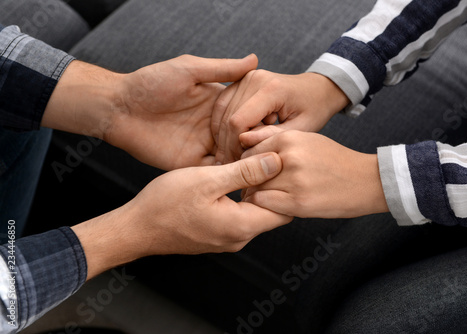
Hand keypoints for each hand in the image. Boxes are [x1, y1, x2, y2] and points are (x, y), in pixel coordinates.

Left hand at [43, 55, 258, 169]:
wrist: (120, 107)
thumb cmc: (151, 83)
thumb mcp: (190, 69)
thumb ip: (222, 69)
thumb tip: (254, 60)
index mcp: (216, 104)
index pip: (246, 114)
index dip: (261, 120)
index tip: (277, 125)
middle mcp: (212, 126)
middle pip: (242, 139)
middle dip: (257, 146)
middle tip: (276, 153)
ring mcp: (202, 146)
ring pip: (231, 157)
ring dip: (244, 162)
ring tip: (263, 168)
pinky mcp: (188, 163)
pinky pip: (212, 172)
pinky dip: (225, 174)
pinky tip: (240, 177)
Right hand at [71, 152, 291, 279]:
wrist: (136, 228)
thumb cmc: (165, 204)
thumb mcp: (207, 180)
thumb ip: (245, 172)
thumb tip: (276, 162)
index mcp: (242, 226)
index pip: (286, 209)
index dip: (285, 183)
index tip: (276, 161)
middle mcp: (240, 238)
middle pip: (273, 210)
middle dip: (272, 184)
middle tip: (263, 157)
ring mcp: (228, 238)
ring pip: (255, 211)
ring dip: (256, 189)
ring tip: (247, 163)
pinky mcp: (218, 234)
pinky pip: (240, 215)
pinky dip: (241, 196)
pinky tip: (232, 177)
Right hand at [211, 70, 349, 163]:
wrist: (317, 89)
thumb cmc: (314, 110)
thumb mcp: (301, 129)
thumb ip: (273, 136)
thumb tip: (243, 141)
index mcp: (272, 89)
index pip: (238, 121)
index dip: (235, 146)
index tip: (241, 164)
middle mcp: (255, 79)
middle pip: (227, 117)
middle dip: (228, 143)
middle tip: (235, 164)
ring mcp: (246, 77)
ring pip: (221, 111)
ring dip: (224, 134)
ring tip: (233, 154)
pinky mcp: (241, 80)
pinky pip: (223, 104)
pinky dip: (223, 123)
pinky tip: (231, 140)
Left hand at [240, 127, 387, 218]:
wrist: (366, 181)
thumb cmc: (333, 159)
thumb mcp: (305, 139)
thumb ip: (273, 138)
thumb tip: (242, 138)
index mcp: (289, 138)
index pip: (248, 151)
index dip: (247, 165)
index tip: (251, 173)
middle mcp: (289, 157)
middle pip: (248, 171)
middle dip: (248, 180)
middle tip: (256, 187)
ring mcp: (293, 181)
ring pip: (254, 189)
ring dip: (256, 195)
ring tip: (268, 196)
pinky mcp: (298, 203)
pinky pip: (265, 204)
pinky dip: (266, 206)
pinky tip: (277, 204)